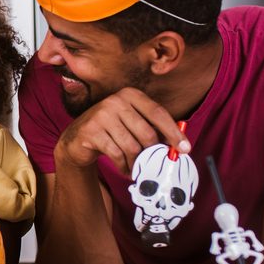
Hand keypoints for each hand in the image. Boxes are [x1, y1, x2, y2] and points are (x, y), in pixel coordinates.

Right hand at [55, 87, 188, 174]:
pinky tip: (125, 169)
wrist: (77, 138)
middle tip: (152, 163)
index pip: (158, 113)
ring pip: (132, 146)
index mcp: (130, 94)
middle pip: (147, 133)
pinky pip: (116, 154)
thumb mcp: (132, 123)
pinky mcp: (91, 131)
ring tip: (136, 167)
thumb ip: (153, 128)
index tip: (185, 148)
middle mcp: (115, 101)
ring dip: (137, 162)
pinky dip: (124, 166)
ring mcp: (101, 115)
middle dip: (151, 152)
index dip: (173, 132)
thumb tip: (179, 145)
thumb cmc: (112, 131)